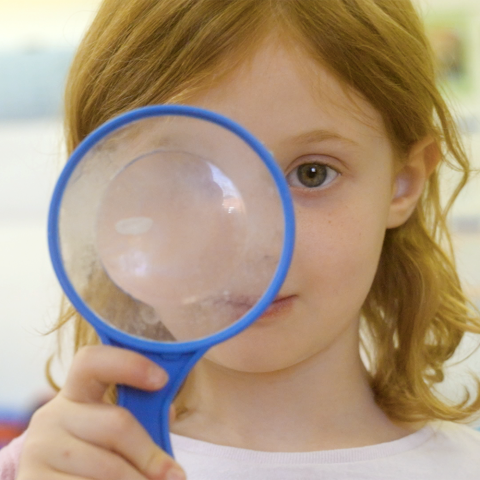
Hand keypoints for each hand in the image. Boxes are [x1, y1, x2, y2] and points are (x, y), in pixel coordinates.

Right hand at [17, 345, 185, 479]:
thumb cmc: (97, 456)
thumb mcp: (114, 432)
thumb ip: (142, 416)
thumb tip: (169, 413)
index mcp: (75, 393)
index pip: (94, 362)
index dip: (130, 364)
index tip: (162, 380)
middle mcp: (51, 416)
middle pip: (116, 424)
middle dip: (150, 454)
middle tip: (175, 475)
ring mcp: (38, 451)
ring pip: (107, 467)